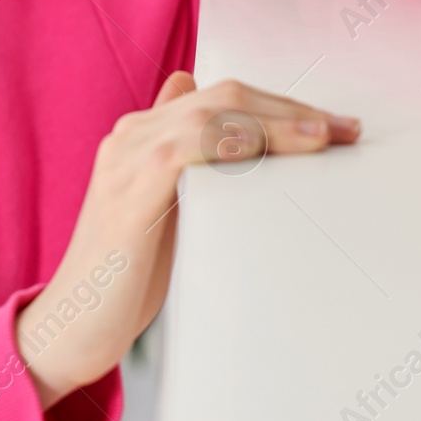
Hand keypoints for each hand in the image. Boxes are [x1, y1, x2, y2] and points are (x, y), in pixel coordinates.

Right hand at [15, 73, 359, 408]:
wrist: (73, 324)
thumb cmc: (127, 275)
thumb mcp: (170, 214)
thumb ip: (195, 174)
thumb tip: (244, 145)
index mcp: (143, 133)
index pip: (222, 96)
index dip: (281, 103)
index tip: (334, 127)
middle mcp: (132, 134)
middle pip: (223, 95)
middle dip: (291, 108)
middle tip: (347, 131)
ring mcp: (126, 158)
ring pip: (212, 113)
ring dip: (276, 122)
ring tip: (325, 138)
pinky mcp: (129, 190)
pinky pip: (186, 148)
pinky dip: (232, 142)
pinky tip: (269, 152)